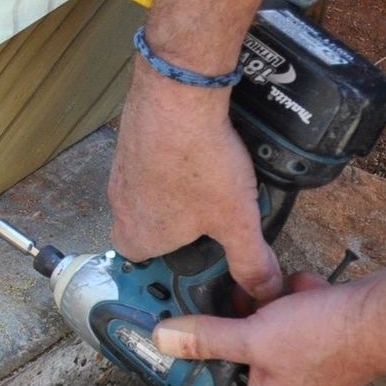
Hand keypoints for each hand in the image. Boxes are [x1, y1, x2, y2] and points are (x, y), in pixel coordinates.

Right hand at [109, 71, 282, 302]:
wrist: (178, 95)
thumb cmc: (199, 162)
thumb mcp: (237, 220)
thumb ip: (251, 263)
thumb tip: (264, 290)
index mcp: (140, 234)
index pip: (143, 266)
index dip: (170, 266)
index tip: (199, 261)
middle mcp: (121, 205)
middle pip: (147, 231)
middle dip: (178, 231)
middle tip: (212, 221)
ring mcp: (121, 171)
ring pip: (148, 197)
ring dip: (175, 197)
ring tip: (212, 186)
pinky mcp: (129, 142)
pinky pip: (149, 166)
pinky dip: (171, 166)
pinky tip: (199, 157)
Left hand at [154, 272, 385, 385]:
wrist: (382, 315)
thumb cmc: (326, 339)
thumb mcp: (255, 338)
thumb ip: (207, 339)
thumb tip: (161, 340)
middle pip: (236, 380)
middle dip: (213, 352)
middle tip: (187, 328)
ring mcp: (298, 362)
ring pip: (255, 343)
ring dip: (242, 318)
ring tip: (225, 294)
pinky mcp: (310, 336)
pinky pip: (281, 320)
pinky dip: (275, 301)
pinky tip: (276, 285)